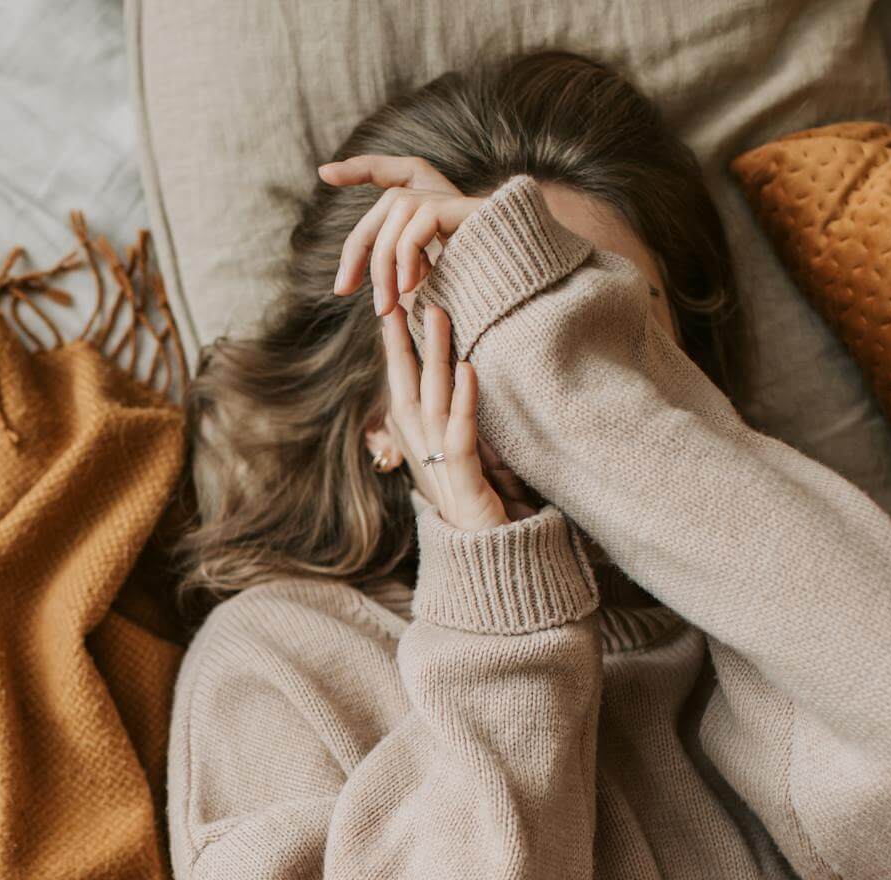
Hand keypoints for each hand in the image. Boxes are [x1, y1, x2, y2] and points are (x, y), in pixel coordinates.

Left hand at [318, 154, 484, 314]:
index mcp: (432, 205)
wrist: (526, 293)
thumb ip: (396, 271)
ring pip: (396, 210)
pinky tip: (409, 288)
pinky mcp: (465, 206)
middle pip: (386, 202)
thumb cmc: (476, 295)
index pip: (392, 174)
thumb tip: (349, 282)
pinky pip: (418, 220)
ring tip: (385, 306)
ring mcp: (454, 197)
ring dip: (383, 263)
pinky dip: (406, 255)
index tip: (324, 173)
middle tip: (342, 291)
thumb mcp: (427, 283)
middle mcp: (443, 192)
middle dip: (357, 247)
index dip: (361, 169)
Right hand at [381, 302, 512, 531]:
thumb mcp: (476, 466)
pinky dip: (464, 402)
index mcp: (421, 452)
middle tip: (405, 296)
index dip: (397, 352)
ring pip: (431, 404)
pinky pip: (460, 438)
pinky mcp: (464, 489)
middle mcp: (423, 458)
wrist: (495, 571)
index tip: (395, 311)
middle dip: (405, 342)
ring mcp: (440, 474)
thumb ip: (468, 432)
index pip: (404, 391)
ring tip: (438, 314)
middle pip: (409, 389)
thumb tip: (469, 388)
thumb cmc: (489, 519)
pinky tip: (468, 369)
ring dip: (434, 357)